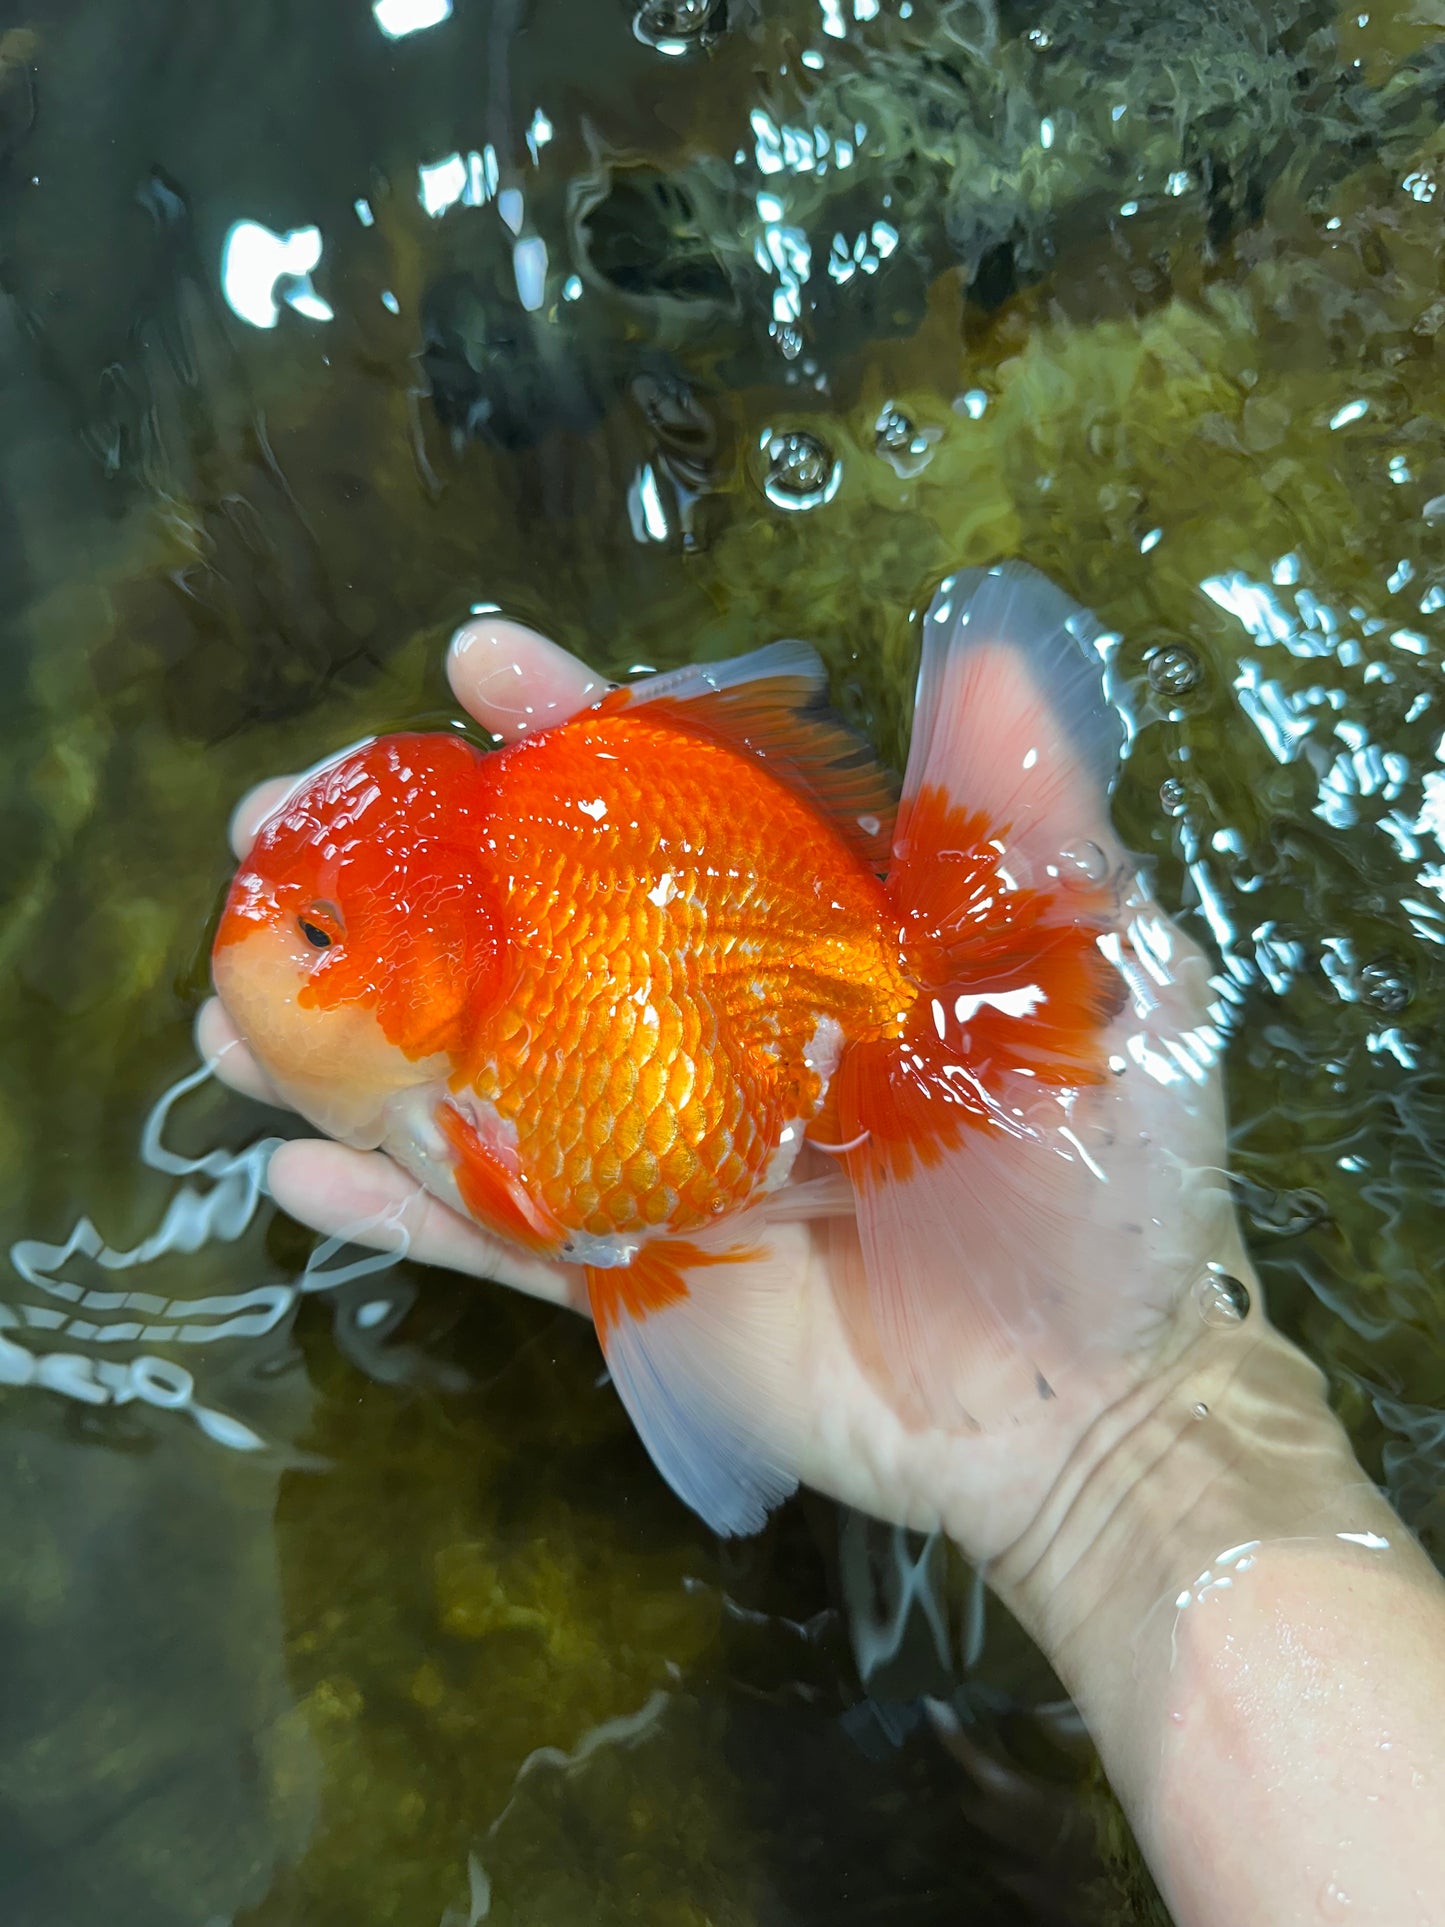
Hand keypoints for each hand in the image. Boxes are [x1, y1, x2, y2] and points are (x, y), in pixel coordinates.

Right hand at [199, 614, 1275, 1574]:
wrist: (1086, 1407)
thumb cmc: (1098, 1183)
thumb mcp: (1088, 977)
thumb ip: (1024, 817)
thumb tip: (991, 629)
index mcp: (803, 942)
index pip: (667, 806)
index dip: (571, 726)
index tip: (475, 662)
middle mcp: (707, 1033)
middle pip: (528, 929)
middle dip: (396, 867)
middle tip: (274, 829)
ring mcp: (657, 1157)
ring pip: (475, 1080)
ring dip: (344, 1036)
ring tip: (232, 992)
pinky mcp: (633, 1280)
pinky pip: (492, 1239)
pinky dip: (394, 1210)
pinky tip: (290, 1167)